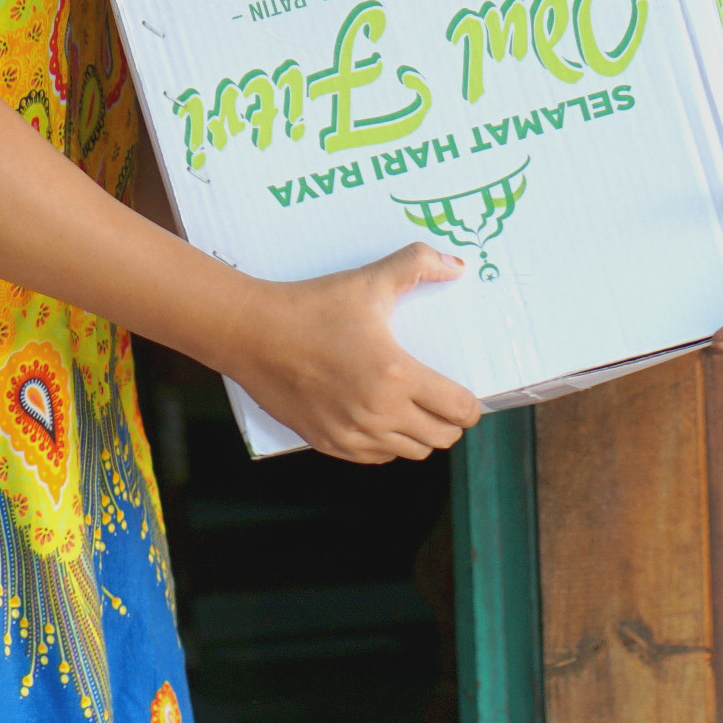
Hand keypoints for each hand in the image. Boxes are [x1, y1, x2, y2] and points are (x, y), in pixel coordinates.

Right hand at [225, 244, 484, 462]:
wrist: (252, 333)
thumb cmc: (310, 307)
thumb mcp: (367, 281)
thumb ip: (416, 265)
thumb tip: (457, 266)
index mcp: (396, 376)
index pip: (459, 410)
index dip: (470, 403)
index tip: (464, 391)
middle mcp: (378, 413)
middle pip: (441, 437)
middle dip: (448, 419)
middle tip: (440, 397)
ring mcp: (352, 434)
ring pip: (410, 452)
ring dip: (419, 433)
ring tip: (412, 408)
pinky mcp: (328, 443)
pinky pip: (376, 458)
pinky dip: (387, 443)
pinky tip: (379, 418)